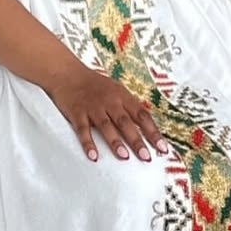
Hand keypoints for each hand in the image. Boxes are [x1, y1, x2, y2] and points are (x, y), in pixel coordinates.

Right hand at [46, 66, 170, 163]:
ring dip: (115, 141)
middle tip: (146, 157)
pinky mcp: (76, 113)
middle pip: (126, 122)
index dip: (153, 132)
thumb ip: (130, 107)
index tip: (162, 148)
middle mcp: (109, 101)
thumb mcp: (117, 90)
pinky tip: (93, 156)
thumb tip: (148, 125)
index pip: (142, 115)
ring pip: (106, 126)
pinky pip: (83, 130)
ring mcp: (92, 107)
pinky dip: (88, 143)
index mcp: (122, 96)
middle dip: (137, 140)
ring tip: (124, 156)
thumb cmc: (95, 85)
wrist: (68, 74)